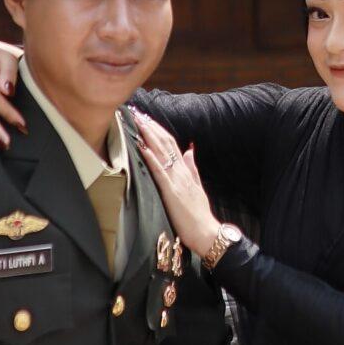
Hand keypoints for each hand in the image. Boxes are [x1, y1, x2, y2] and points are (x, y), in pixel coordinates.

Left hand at [133, 112, 224, 261]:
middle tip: (137, 112)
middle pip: (165, 143)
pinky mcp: (171, 191)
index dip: (158, 129)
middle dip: (151, 127)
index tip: (147, 118)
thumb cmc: (199, 213)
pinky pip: (159, 171)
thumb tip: (190, 149)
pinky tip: (142, 147)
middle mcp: (181, 171)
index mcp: (186, 170)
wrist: (206, 232)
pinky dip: (150, 158)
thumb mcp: (197, 187)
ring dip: (149, 136)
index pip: (171, 144)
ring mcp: (176, 180)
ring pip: (161, 152)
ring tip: (138, 122)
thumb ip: (193, 167)